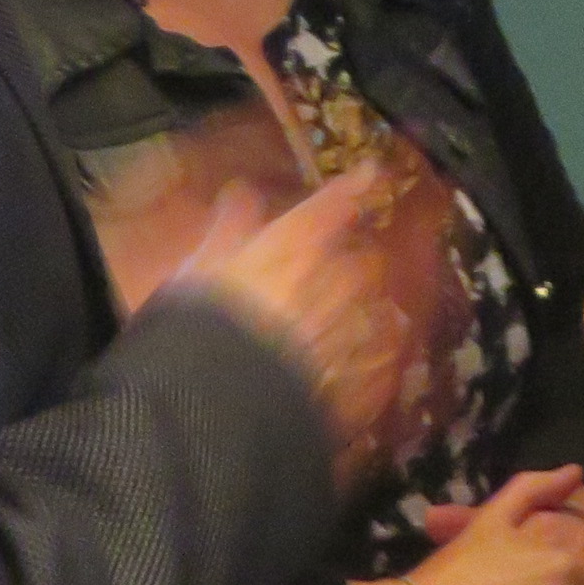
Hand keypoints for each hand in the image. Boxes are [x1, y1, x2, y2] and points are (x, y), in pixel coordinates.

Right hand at [170, 168, 409, 489]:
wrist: (221, 410)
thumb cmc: (201, 325)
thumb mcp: (201, 268)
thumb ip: (229, 227)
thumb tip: (241, 193)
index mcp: (301, 245)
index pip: (338, 204)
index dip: (356, 187)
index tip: (372, 174)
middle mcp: (342, 281)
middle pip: (364, 259)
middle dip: (352, 264)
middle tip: (328, 278)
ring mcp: (361, 334)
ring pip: (379, 312)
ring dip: (364, 315)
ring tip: (340, 334)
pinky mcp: (369, 385)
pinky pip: (382, 366)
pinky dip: (372, 365)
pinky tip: (352, 377)